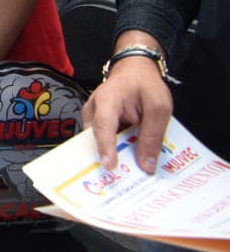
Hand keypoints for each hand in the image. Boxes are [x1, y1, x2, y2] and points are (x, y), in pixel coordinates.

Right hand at [83, 56, 173, 172]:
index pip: (103, 125)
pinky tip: (128, 164)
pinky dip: (115, 152)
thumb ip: (152, 136)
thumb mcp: (158, 108)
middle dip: (106, 159)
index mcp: (107, 99)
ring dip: (112, 157)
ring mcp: (93, 117)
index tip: (109, 166)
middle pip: (96, 138)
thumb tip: (146, 166)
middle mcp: (93, 109)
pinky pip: (105, 141)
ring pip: (99, 143)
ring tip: (126, 178)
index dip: (106, 147)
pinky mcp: (98, 124)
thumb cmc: (145, 85)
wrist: (135, 69)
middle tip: (119, 182)